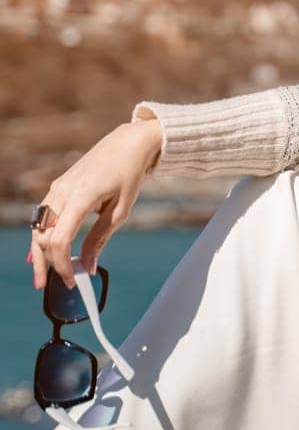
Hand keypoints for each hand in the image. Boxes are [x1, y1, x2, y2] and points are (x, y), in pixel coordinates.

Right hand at [27, 117, 163, 290]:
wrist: (127, 143)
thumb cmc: (129, 175)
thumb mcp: (120, 211)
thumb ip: (100, 239)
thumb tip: (88, 266)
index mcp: (80, 197)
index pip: (60, 239)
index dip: (62, 264)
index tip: (72, 281)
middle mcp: (62, 191)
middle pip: (42, 235)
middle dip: (44, 263)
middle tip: (46, 286)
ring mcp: (57, 188)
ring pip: (38, 226)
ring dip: (39, 251)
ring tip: (42, 274)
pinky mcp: (58, 187)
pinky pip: (43, 215)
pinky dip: (42, 235)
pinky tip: (41, 251)